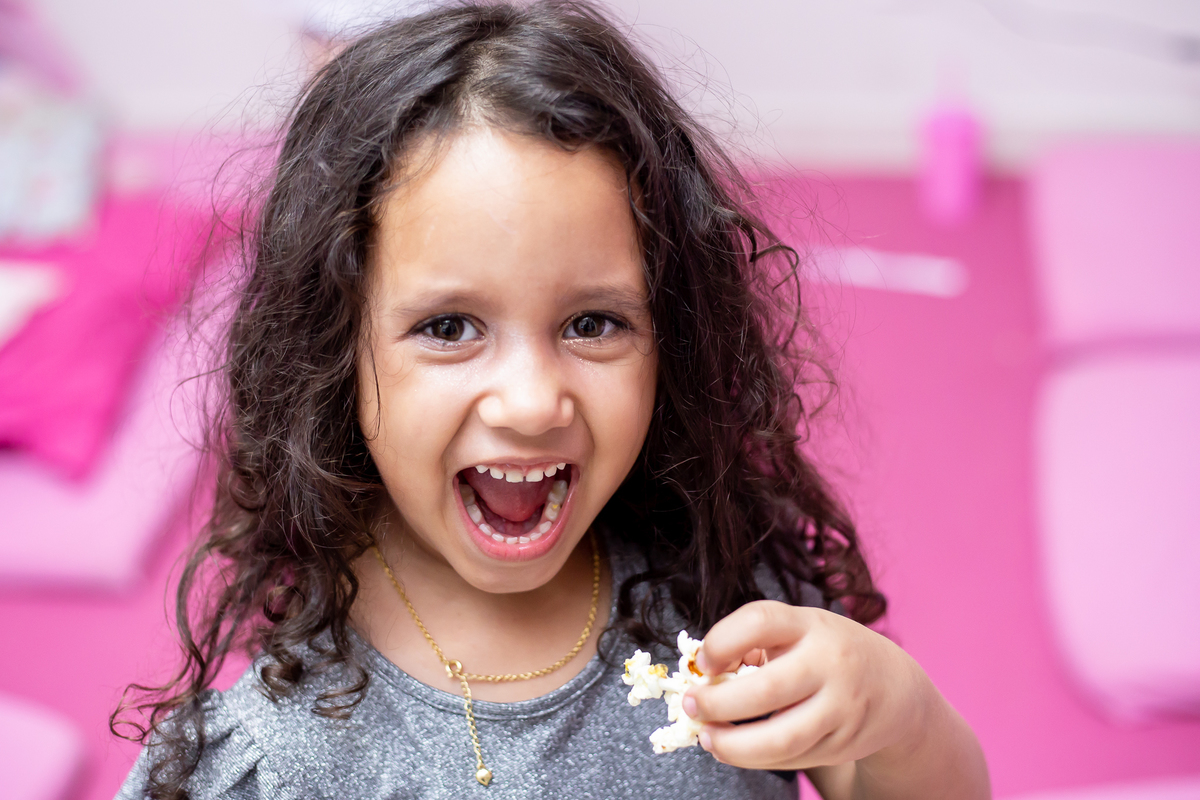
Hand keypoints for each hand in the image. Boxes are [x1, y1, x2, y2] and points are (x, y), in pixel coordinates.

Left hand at [682, 600, 934, 771]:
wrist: (894, 687)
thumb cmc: (825, 652)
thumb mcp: (797, 631)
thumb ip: (753, 643)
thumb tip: (704, 674)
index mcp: (810, 624)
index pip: (760, 622)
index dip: (721, 642)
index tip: (703, 662)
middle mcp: (831, 663)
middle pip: (766, 690)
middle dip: (717, 704)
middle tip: (691, 706)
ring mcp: (841, 708)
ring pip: (780, 739)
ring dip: (734, 745)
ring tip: (708, 737)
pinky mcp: (843, 744)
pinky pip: (792, 758)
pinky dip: (757, 758)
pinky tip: (736, 748)